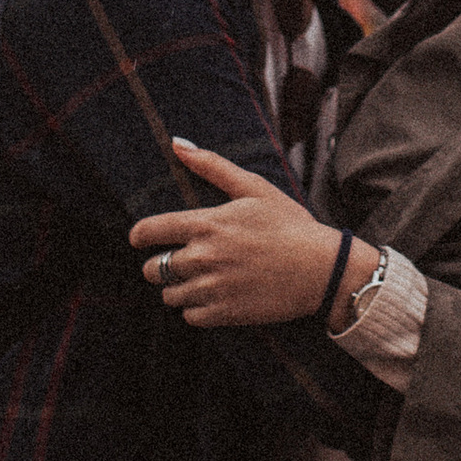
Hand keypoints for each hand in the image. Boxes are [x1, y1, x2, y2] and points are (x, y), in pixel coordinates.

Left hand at [128, 141, 353, 329]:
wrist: (322, 269)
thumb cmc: (289, 224)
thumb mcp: (254, 187)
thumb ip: (212, 166)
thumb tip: (177, 143)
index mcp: (207, 224)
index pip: (150, 231)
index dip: (139, 236)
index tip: (140, 239)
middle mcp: (204, 258)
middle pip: (153, 269)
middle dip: (158, 265)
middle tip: (177, 262)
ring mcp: (213, 288)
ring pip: (168, 295)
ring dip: (177, 288)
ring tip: (198, 280)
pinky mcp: (225, 314)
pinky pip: (189, 317)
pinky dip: (195, 309)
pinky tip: (213, 296)